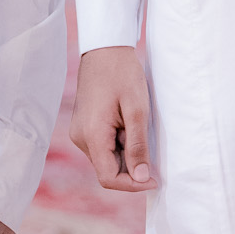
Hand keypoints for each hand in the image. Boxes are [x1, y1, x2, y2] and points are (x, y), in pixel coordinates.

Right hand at [69, 45, 155, 191]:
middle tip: (150, 147)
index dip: (132, 184)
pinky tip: (129, 125)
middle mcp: (80, 138)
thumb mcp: (137, 110)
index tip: (154, 178)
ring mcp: (80, 132)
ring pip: (106, 159)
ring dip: (126, 154)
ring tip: (138, 128)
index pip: (108, 178)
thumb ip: (138, 146)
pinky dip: (119, 145)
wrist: (105, 49)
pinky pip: (102, 147)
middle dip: (131, 167)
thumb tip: (141, 178)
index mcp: (91, 135)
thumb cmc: (122, 75)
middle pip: (107, 170)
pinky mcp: (84, 126)